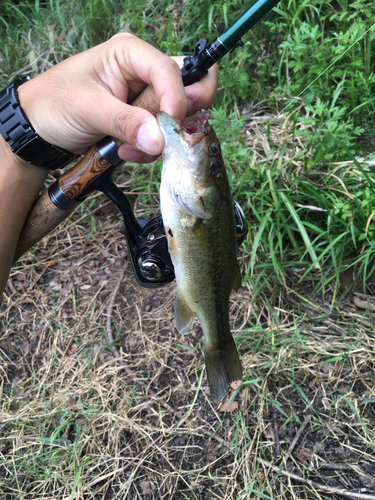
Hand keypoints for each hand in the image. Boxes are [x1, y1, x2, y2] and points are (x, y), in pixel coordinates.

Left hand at [17, 33, 217, 163]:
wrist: (41, 127)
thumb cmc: (56, 104)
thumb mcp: (88, 109)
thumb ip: (126, 122)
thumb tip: (160, 140)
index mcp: (130, 53)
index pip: (170, 70)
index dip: (177, 99)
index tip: (169, 129)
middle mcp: (144, 71)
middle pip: (188, 88)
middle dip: (176, 119)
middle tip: (160, 139)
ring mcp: (146, 97)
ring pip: (177, 118)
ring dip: (159, 140)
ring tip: (126, 149)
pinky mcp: (144, 119)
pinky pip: (163, 135)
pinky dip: (149, 149)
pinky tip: (124, 151)